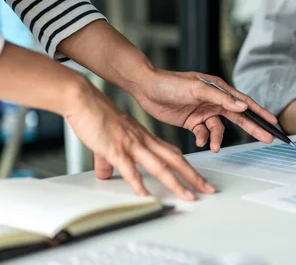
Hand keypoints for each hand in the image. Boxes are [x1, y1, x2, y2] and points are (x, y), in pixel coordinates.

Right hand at [65, 81, 213, 200]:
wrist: (85, 100)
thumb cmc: (97, 117)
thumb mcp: (109, 140)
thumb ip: (110, 160)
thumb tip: (106, 175)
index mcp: (146, 138)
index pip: (174, 154)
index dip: (188, 167)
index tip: (199, 179)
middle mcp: (144, 141)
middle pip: (176, 161)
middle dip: (193, 177)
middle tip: (209, 189)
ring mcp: (132, 145)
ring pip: (160, 166)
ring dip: (176, 183)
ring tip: (189, 196)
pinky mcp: (116, 149)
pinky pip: (130, 169)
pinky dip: (139, 183)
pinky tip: (146, 195)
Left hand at [130, 69, 276, 151]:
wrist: (146, 89)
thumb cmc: (171, 83)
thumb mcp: (197, 89)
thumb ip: (221, 99)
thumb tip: (243, 106)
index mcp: (219, 89)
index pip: (244, 102)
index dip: (260, 112)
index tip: (274, 122)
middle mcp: (215, 101)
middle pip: (239, 117)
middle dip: (253, 128)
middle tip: (268, 138)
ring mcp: (204, 111)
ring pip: (219, 129)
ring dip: (218, 138)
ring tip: (215, 147)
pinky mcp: (193, 121)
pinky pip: (205, 134)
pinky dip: (204, 139)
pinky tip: (199, 140)